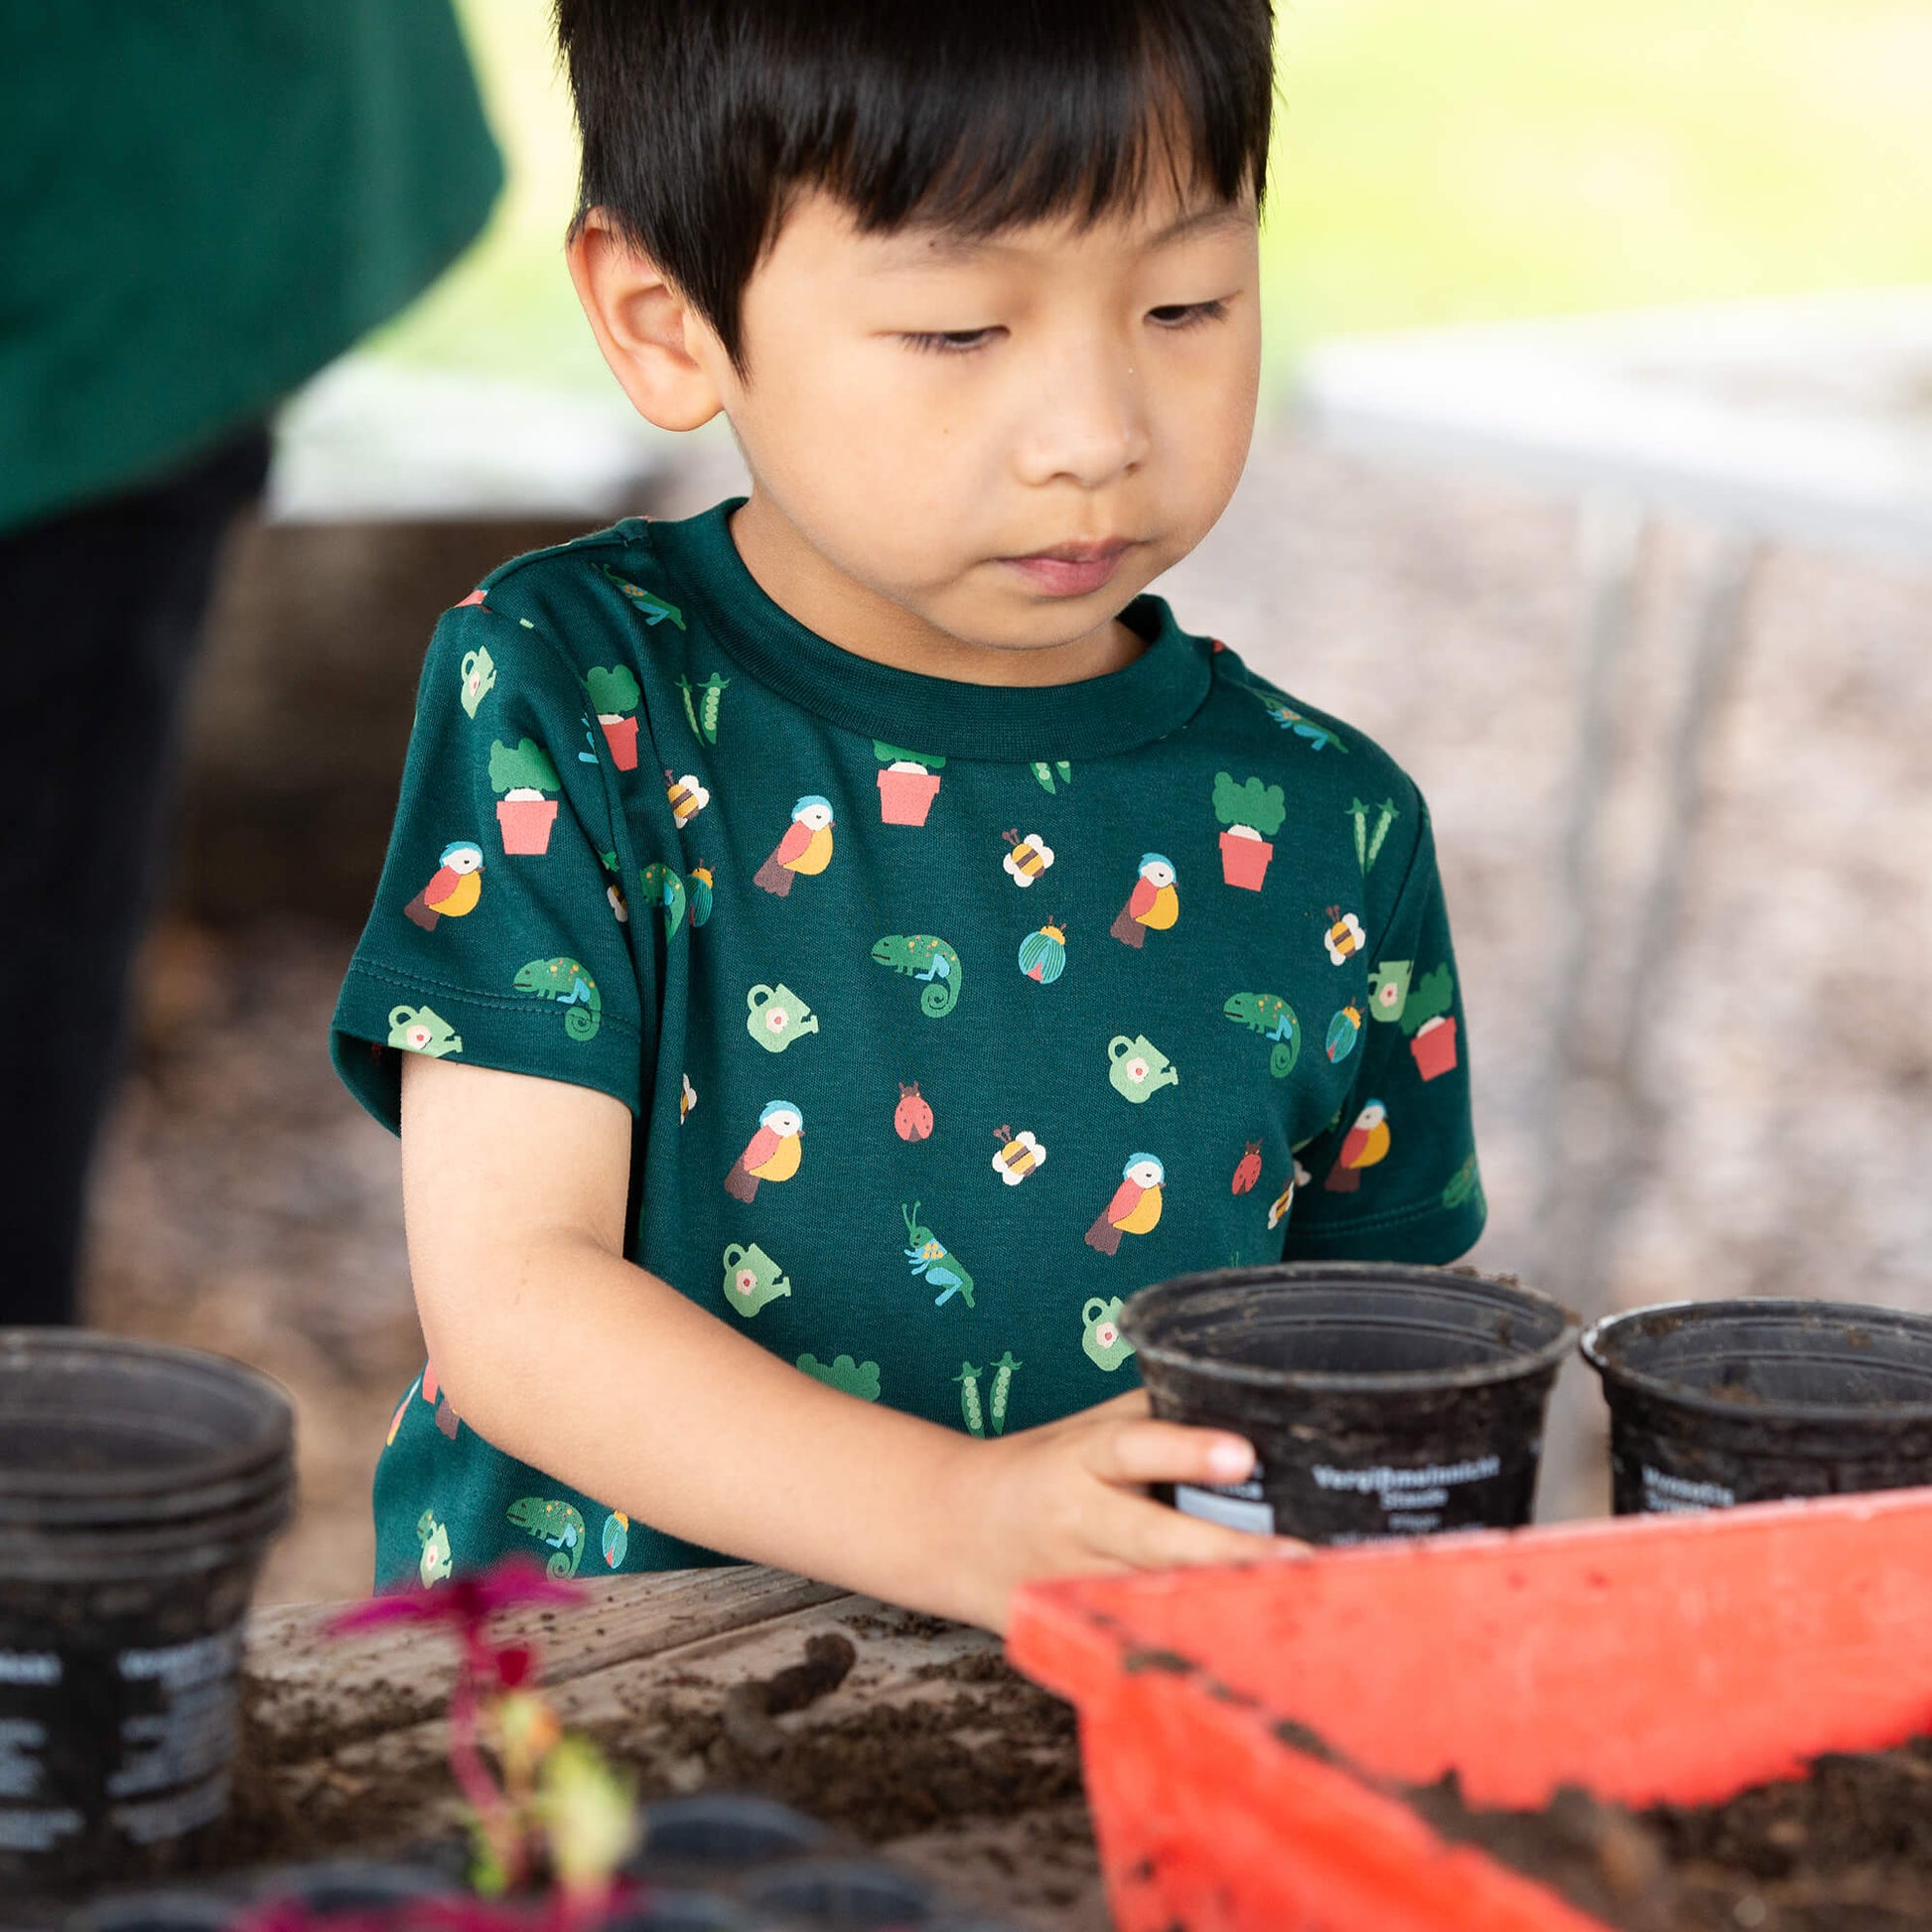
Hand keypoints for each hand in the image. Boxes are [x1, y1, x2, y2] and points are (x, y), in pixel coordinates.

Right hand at [936, 1388, 1308, 1632]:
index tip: (1243, 1455)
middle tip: (1302, 1558)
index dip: (1187, 1451)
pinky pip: (1144, 1630)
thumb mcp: (1084, 1429)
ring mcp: (1079, 1582)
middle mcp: (1080, 1521)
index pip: (1134, 1448)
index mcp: (1080, 1459)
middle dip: (1228, 1552)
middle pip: (1156, 1541)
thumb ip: (1154, 1416)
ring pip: (1155, 1596)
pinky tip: (1250, 1643)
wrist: (952, 1530)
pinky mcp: (1081, 1624)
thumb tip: (1243, 1399)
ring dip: (1222, 1603)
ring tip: (1302, 1605)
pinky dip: (1194, 1634)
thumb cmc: (1038, 1468)